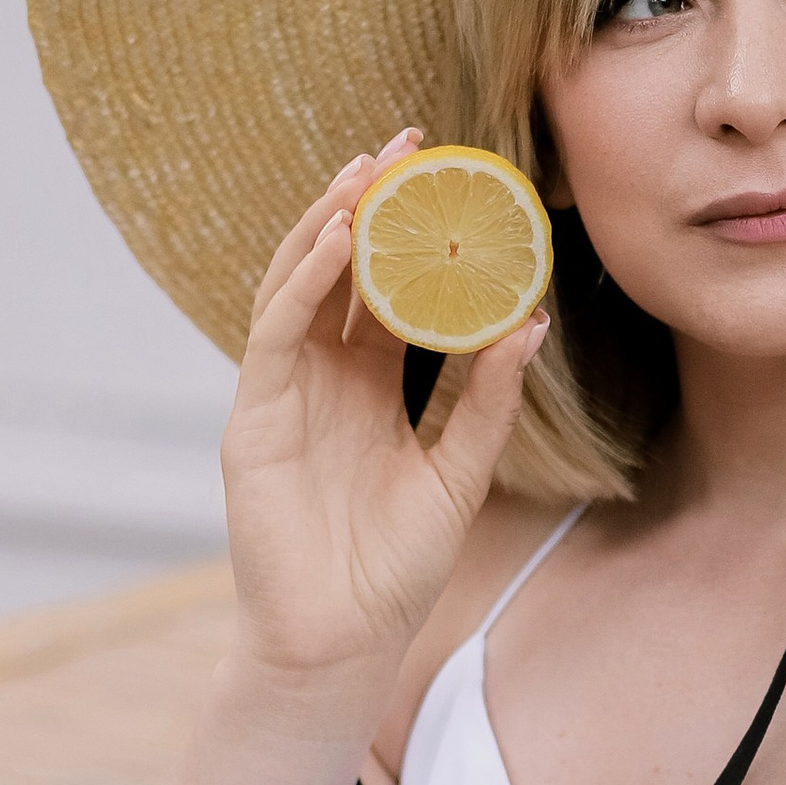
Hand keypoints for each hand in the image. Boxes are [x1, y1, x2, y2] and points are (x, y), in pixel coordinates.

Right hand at [219, 133, 548, 700]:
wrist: (342, 640)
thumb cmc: (396, 567)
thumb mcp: (461, 471)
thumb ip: (489, 398)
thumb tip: (531, 320)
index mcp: (371, 387)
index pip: (389, 291)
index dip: (413, 236)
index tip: (451, 179)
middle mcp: (324, 378)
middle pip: (341, 271)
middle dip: (368, 206)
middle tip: (408, 143)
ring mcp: (284, 393)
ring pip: (299, 286)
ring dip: (327, 224)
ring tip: (364, 171)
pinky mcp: (254, 418)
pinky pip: (276, 332)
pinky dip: (301, 281)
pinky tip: (333, 239)